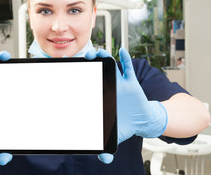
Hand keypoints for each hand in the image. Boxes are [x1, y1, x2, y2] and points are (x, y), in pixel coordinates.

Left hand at [85, 48, 167, 163]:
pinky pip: (128, 68)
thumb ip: (107, 148)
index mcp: (101, 96)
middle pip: (96, 70)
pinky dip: (126, 59)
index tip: (69, 68)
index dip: (80, 75)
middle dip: (90, 61)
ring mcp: (119, 83)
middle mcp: (107, 87)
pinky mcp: (132, 83)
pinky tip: (122, 51)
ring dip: (104, 57)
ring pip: (110, 65)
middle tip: (83, 57)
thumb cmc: (123, 124)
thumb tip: (103, 161)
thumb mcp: (114, 135)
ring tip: (98, 53)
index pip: (87, 83)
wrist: (140, 121)